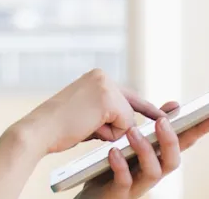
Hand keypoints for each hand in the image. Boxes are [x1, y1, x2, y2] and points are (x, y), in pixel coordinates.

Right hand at [16, 69, 160, 153]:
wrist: (40, 130)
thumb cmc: (59, 127)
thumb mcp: (87, 112)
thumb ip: (108, 112)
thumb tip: (132, 124)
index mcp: (96, 76)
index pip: (126, 94)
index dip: (145, 107)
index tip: (168, 111)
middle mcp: (102, 76)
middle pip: (130, 107)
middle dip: (123, 123)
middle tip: (113, 125)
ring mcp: (106, 86)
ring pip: (128, 118)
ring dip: (111, 130)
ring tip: (84, 126)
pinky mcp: (109, 100)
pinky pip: (124, 125)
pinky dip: (109, 133)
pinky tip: (88, 127)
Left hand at [75, 101, 208, 198]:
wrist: (88, 195)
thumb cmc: (110, 167)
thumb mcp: (132, 143)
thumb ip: (152, 125)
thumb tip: (174, 105)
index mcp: (157, 159)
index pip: (184, 144)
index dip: (200, 131)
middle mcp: (151, 173)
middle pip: (173, 161)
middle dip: (171, 141)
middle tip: (162, 122)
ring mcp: (137, 185)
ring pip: (153, 172)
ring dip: (146, 151)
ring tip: (132, 132)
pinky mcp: (118, 194)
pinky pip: (124, 182)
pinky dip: (121, 166)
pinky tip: (114, 152)